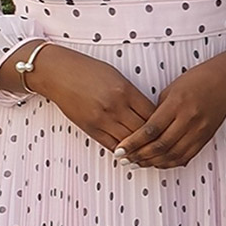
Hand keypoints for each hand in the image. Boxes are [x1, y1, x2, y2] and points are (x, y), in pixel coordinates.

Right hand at [17, 44, 155, 151]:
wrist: (58, 73)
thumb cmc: (87, 70)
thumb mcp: (116, 76)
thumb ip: (132, 95)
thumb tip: (149, 112)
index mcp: (125, 90)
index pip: (152, 114)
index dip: (162, 123)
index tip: (167, 127)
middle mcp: (115, 107)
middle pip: (143, 131)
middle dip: (154, 139)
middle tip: (163, 145)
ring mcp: (102, 119)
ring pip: (129, 142)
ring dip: (140, 149)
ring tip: (150, 154)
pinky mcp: (90, 129)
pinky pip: (112, 145)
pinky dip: (123, 151)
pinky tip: (131, 154)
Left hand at [114, 48, 225, 168]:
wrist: (225, 82)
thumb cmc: (196, 80)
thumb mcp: (171, 90)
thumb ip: (157, 111)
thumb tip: (142, 130)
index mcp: (176, 104)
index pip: (150, 129)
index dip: (133, 142)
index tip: (121, 149)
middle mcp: (188, 119)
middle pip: (160, 145)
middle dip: (139, 155)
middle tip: (125, 159)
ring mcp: (198, 131)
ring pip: (172, 155)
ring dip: (152, 162)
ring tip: (137, 163)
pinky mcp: (204, 138)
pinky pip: (185, 156)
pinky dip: (169, 163)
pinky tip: (157, 163)